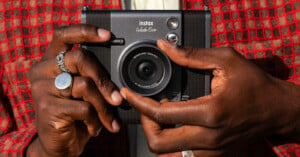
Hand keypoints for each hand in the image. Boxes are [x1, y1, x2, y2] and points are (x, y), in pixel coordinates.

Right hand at [27, 24, 122, 156]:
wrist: (59, 144)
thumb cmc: (75, 114)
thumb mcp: (83, 91)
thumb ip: (90, 76)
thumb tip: (119, 73)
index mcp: (51, 61)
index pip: (64, 35)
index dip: (86, 32)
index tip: (107, 35)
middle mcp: (43, 70)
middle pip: (80, 59)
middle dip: (104, 80)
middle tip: (117, 98)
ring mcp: (42, 89)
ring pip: (85, 85)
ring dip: (104, 106)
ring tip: (109, 119)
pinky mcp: (47, 108)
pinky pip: (83, 107)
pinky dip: (95, 119)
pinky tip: (94, 127)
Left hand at [121, 40, 299, 155]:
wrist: (276, 109)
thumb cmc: (255, 86)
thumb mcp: (226, 60)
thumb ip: (192, 55)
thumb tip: (167, 48)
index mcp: (210, 112)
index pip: (162, 115)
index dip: (139, 104)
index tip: (129, 95)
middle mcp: (209, 136)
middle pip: (159, 144)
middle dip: (144, 125)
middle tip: (147, 109)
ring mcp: (212, 150)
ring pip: (169, 156)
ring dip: (157, 137)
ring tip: (160, 119)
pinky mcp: (215, 155)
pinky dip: (172, 144)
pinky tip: (176, 127)